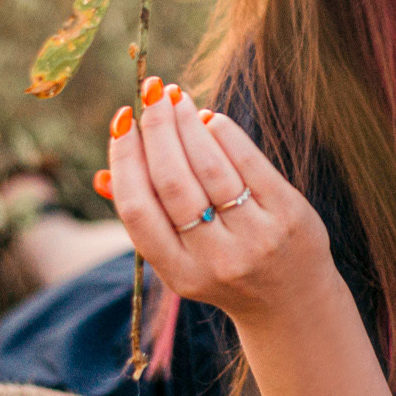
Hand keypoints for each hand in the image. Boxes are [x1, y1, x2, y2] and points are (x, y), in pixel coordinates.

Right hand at [101, 78, 335, 325]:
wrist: (293, 301)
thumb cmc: (225, 268)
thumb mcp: (183, 261)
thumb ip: (148, 220)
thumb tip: (102, 176)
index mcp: (180, 273)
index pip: (138, 210)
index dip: (125, 161)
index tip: (121, 122)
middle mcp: (216, 259)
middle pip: (173, 184)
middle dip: (157, 131)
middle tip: (150, 94)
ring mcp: (255, 238)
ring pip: (210, 169)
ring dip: (188, 125)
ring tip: (176, 97)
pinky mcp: (288, 215)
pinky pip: (249, 163)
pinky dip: (225, 135)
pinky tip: (210, 118)